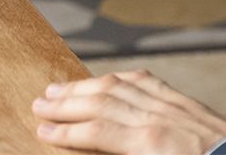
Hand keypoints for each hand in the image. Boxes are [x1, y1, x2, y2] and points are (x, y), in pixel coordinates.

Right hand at [32, 71, 225, 154]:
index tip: (42, 130)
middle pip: (101, 102)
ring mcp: (172, 105)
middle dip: (66, 103)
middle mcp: (158, 117)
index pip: (96, 132)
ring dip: (84, 87)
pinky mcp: (186, 102)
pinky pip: (147, 81)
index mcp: (152, 144)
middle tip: (39, 103)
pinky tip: (106, 79)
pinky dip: (120, 78)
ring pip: (118, 86)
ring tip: (59, 88)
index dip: (65, 131)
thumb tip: (97, 147)